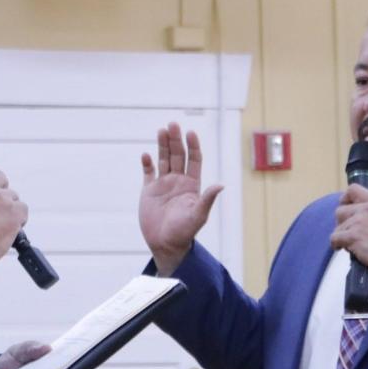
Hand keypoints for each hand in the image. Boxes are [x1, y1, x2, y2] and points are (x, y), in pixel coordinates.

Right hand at [139, 122, 223, 275]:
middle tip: (172, 124)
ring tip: (161, 130)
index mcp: (192, 184)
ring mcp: (163, 184)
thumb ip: (207, 199)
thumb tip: (221, 185)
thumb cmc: (184, 232)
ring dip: (163, 145)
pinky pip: (148, 172)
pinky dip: (147, 163)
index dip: (193, 146)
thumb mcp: (198, 215)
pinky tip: (146, 155)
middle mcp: (178, 181)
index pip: (194, 159)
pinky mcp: (149, 191)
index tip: (191, 133)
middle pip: (178, 155)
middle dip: (176, 139)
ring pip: (164, 159)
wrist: (165, 244)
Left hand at [330, 184, 367, 278]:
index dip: (345, 200)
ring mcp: (359, 222)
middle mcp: (367, 208)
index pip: (353, 190)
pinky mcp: (353, 236)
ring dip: (342, 237)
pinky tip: (347, 249)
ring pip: (338, 227)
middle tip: (349, 234)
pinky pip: (335, 238)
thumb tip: (360, 213)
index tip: (346, 212)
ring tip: (354, 245)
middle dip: (342, 223)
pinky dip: (337, 245)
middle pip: (340, 211)